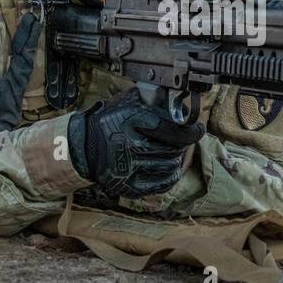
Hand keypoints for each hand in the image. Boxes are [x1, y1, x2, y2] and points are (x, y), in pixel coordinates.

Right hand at [68, 87, 204, 197]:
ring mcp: (129, 168)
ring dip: (175, 159)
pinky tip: (169, 168)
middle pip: (174, 149)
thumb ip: (152, 99)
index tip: (198, 129)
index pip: (174, 131)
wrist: (84, 146)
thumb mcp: (128, 103)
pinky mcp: (129, 185)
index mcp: (133, 122)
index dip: (192, 131)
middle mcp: (130, 146)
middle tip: (179, 140)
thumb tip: (178, 97)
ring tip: (170, 152)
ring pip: (170, 166)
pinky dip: (170, 176)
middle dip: (181, 144)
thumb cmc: (109, 122)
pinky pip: (161, 184)